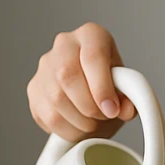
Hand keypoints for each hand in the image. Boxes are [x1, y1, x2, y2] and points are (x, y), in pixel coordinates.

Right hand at [26, 22, 136, 142]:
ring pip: (56, 98)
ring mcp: (45, 66)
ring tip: (94, 123)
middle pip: (67, 75)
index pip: (92, 56)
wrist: (94, 92)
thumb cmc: (111, 84)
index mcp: (91, 35)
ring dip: (80, 121)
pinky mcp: (33, 89)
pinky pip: (47, 116)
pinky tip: (79, 128)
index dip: (102, 87)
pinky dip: (67, 130)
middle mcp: (64, 45)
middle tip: (104, 117)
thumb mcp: (126, 87)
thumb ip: (130, 97)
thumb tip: (124, 109)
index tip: (112, 110)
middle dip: (90, 106)